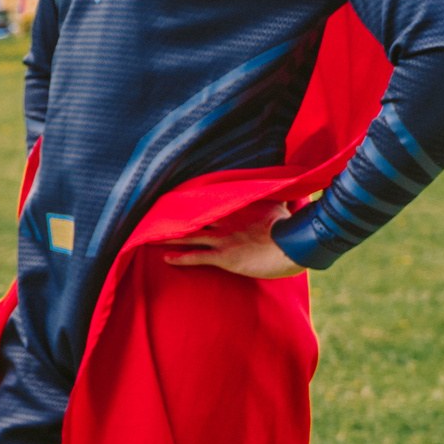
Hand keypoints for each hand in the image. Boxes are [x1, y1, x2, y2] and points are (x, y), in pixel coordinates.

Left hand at [163, 201, 302, 278]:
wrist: (294, 246)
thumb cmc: (292, 228)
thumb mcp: (283, 204)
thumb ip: (279, 195)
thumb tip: (293, 183)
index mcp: (239, 207)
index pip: (210, 202)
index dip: (191, 203)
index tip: (175, 199)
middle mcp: (226, 221)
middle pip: (193, 218)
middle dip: (173, 219)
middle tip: (153, 219)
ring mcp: (223, 238)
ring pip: (189, 236)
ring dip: (169, 238)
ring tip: (149, 239)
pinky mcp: (224, 256)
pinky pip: (196, 256)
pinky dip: (180, 258)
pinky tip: (166, 259)